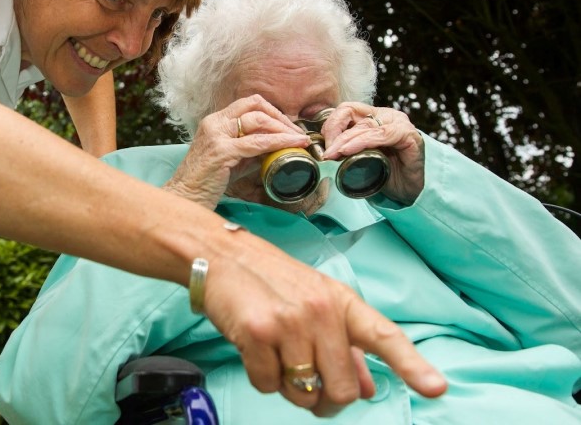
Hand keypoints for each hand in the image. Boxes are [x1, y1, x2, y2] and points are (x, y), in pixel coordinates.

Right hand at [163, 95, 308, 207]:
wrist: (185, 198)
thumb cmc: (206, 182)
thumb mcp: (232, 160)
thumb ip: (250, 151)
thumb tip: (276, 147)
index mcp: (215, 121)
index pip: (248, 103)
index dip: (272, 111)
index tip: (288, 126)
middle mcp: (215, 123)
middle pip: (255, 106)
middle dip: (281, 118)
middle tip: (298, 133)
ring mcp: (217, 135)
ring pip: (259, 121)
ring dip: (284, 129)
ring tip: (300, 140)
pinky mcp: (221, 151)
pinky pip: (257, 143)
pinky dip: (278, 143)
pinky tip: (292, 146)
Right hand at [202, 231, 446, 414]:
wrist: (221, 256)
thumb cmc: (270, 281)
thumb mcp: (316, 303)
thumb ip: (345, 347)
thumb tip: (368, 389)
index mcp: (341, 302)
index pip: (384, 337)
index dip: (413, 366)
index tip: (436, 389)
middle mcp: (320, 310)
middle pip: (341, 389)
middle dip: (324, 399)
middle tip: (308, 388)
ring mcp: (289, 322)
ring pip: (303, 393)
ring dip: (289, 388)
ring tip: (277, 357)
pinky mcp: (257, 334)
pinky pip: (269, 386)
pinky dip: (262, 379)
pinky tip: (255, 351)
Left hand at [319, 102, 424, 203]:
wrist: (406, 193)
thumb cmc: (382, 175)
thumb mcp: (357, 157)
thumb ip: (344, 147)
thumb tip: (320, 149)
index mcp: (374, 116)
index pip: (346, 109)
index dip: (331, 124)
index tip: (321, 144)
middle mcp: (387, 116)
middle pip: (352, 113)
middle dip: (333, 132)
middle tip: (325, 153)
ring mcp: (400, 124)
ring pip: (365, 125)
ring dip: (344, 140)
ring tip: (332, 154)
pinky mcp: (410, 137)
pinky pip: (381, 135)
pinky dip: (362, 142)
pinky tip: (348, 151)